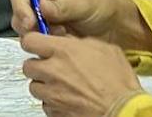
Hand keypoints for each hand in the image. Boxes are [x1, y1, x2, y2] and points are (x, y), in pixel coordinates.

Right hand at [9, 0, 143, 47]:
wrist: (115, 26)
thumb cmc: (101, 7)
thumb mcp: (83, 3)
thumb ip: (61, 6)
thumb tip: (41, 7)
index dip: (20, 6)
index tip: (30, 22)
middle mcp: (40, 2)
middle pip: (18, 13)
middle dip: (27, 25)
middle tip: (44, 34)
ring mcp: (43, 21)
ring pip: (26, 30)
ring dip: (38, 36)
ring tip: (60, 36)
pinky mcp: (48, 36)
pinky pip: (38, 43)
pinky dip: (46, 45)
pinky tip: (62, 43)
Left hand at [21, 34, 141, 116]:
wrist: (123, 110)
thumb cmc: (119, 82)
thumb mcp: (105, 49)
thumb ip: (82, 42)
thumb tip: (72, 42)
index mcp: (63, 51)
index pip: (29, 41)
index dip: (33, 42)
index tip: (38, 43)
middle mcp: (53, 71)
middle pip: (28, 66)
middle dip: (38, 65)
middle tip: (50, 66)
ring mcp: (52, 94)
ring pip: (34, 87)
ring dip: (44, 85)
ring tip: (60, 84)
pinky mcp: (55, 112)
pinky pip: (45, 105)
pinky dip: (53, 102)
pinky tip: (66, 99)